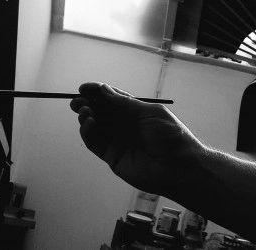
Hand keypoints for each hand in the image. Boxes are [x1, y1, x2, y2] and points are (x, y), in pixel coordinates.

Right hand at [70, 82, 205, 195]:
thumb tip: (104, 90)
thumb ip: (125, 103)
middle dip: (88, 104)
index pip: (113, 99)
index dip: (98, 93)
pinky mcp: (112, 156)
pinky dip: (88, 133)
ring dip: (87, 117)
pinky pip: (95, 143)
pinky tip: (89, 123)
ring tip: (84, 111)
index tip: (84, 88)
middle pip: (101, 112)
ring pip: (96, 127)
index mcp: (136, 112)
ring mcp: (118, 141)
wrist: (178, 167)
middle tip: (76, 101)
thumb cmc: (171, 136)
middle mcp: (126, 125)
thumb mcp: (150, 113)